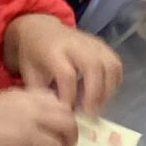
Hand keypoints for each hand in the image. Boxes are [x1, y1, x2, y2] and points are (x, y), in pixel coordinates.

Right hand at [0, 87, 79, 145]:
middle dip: (70, 128)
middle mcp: (29, 101)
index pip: (51, 97)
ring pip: (66, 125)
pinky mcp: (29, 137)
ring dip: (68, 142)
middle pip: (64, 110)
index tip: (57, 128)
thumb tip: (29, 134)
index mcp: (19, 93)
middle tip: (66, 143)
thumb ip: (15, 116)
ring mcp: (31, 118)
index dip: (59, 113)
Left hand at [4, 13, 123, 112]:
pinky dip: (114, 81)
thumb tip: (58, 115)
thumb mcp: (30, 73)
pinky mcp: (102, 45)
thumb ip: (42, 94)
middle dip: (95, 93)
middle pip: (93, 67)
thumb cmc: (33, 55)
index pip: (67, 74)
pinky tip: (104, 94)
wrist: (40, 29)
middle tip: (90, 113)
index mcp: (53, 51)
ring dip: (108, 89)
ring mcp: (92, 43)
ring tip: (98, 106)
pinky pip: (115, 64)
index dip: (70, 96)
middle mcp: (75, 44)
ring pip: (110, 65)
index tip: (69, 113)